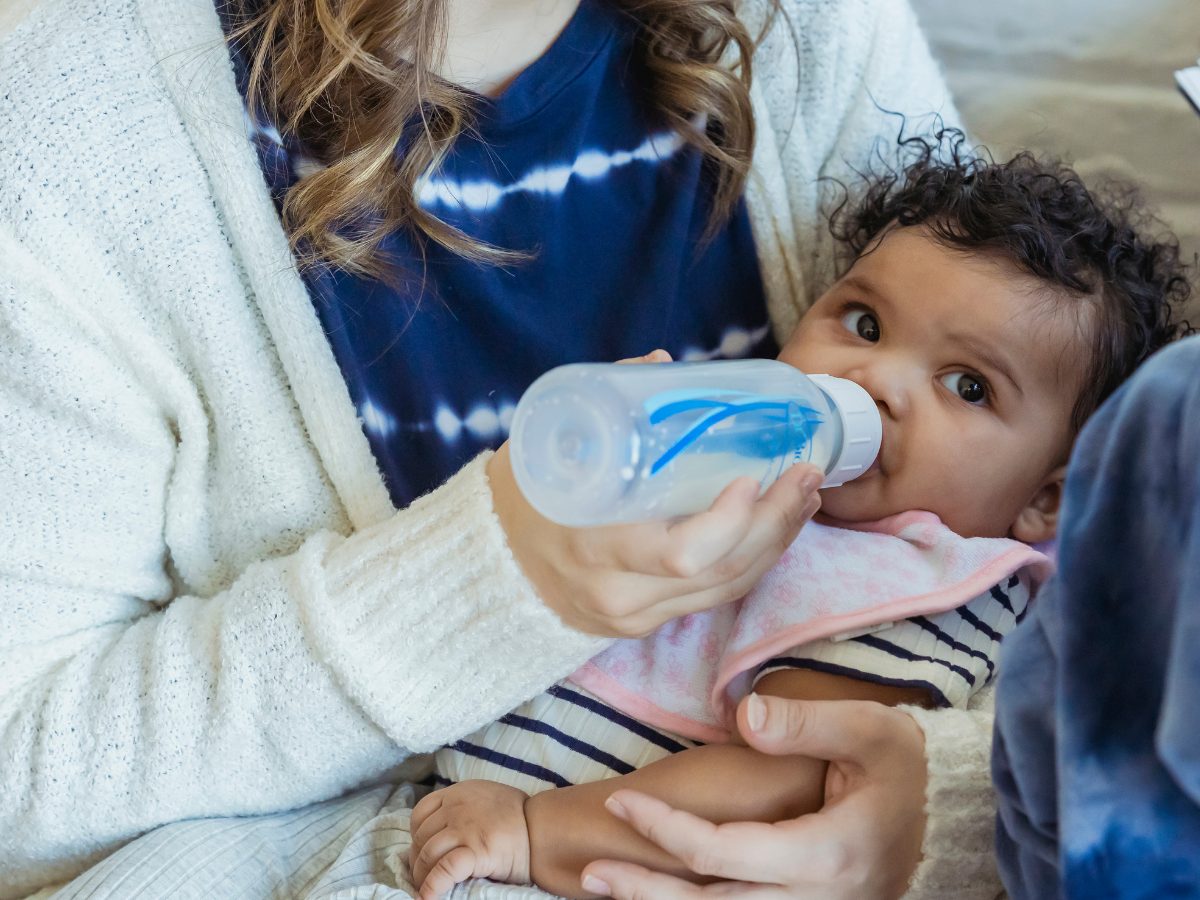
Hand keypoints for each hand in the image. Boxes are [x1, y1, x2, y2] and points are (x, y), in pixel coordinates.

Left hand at [409, 780, 531, 898]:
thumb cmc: (518, 818)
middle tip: (423, 875)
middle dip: (418, 859)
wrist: (544, 829)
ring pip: (428, 853)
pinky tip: (427, 897)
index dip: (416, 836)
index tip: (422, 851)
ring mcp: (465, 828)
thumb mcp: (486, 799)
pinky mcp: (475, 851)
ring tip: (426, 888)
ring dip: (422, 875)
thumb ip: (463, 807)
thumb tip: (442, 830)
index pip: (420, 813)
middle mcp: (457, 807)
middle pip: (421, 836)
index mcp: (459, 793)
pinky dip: (432, 886)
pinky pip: (444, 870)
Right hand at [488, 350, 824, 637]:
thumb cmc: (526, 495)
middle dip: (775, 522)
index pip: (681, 554)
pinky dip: (753, 561)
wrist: (491, 565)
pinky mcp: (645, 625)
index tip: (752, 478)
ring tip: (805, 496)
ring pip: (727, 588)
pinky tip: (775, 529)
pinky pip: (714, 597)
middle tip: (806, 473)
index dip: (730, 522)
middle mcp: (619, 591)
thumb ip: (606, 403)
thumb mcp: (550, 444)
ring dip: (776, 542)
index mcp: (593, 545)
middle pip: (720, 572)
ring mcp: (635, 615)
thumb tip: (663, 366)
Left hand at [579, 694, 928, 899]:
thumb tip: (743, 712)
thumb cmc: (911, 769)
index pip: (724, 854)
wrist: (955, 819)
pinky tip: (665, 898)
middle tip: (588, 872)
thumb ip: (805, 723)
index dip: (666, 831)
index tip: (623, 803)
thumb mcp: (870, 730)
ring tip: (609, 892)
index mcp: (825, 854)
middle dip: (645, 893)